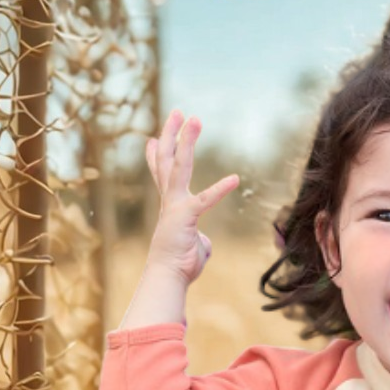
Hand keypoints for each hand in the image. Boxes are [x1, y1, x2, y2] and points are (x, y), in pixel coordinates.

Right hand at [144, 109, 238, 285]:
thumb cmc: (180, 266)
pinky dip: (220, 189)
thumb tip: (203, 240)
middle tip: (178, 111)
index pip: (162, 175)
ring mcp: (174, 206)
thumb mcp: (192, 246)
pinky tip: (235, 179)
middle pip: (168, 160)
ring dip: (186, 141)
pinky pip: (204, 200)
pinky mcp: (184, 216)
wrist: (168, 278)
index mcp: (171, 207)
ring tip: (194, 119)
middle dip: (172, 134)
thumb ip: (198, 237)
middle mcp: (169, 201)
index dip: (157, 156)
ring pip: (178, 166)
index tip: (154, 139)